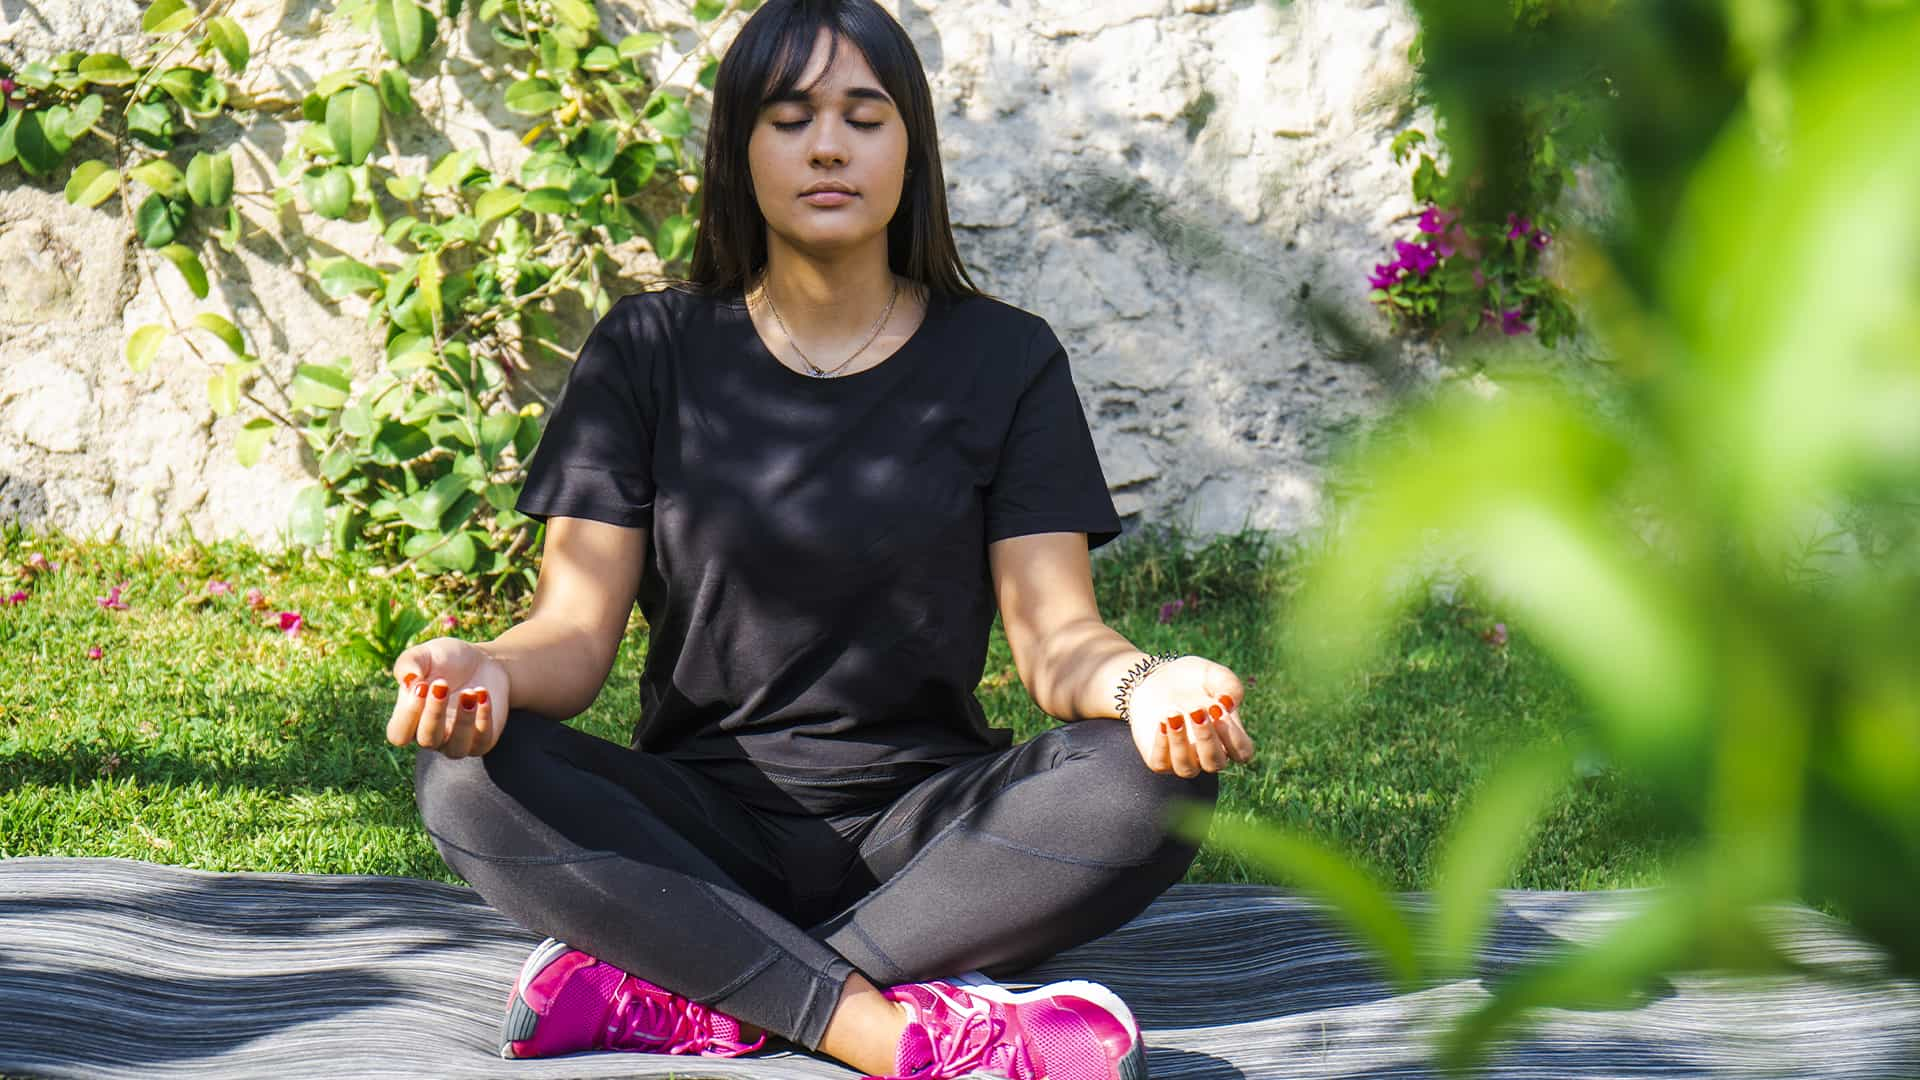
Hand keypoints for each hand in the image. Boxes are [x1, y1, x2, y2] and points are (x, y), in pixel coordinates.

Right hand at [387, 637, 510, 758]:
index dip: (408, 715)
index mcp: (410, 720)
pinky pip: (482, 742)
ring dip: (463, 721)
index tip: (422, 685)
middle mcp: (431, 736)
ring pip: (456, 748)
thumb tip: (408, 680)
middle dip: (435, 713)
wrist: (484, 662)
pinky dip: (483, 719)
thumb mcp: (425, 654)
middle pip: (426, 741)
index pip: (398, 734)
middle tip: (443, 684)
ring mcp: (457, 741)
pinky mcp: (482, 740)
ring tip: (470, 692)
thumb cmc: (445, 660)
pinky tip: (482, 694)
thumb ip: (409, 663)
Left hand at [1124, 655, 1253, 777]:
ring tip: (1173, 714)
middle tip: (1196, 709)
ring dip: (1180, 743)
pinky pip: (1161, 764)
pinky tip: (1161, 721)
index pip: (1242, 753)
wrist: (1157, 677)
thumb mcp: (1213, 674)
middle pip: (1215, 763)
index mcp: (1228, 737)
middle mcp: (1207, 754)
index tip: (1218, 708)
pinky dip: (1162, 744)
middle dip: (1206, 737)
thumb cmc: (1194, 679)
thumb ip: (1229, 685)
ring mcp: (1183, 759)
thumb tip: (1229, 703)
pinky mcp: (1159, 758)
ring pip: (1187, 769)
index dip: (1234, 736)